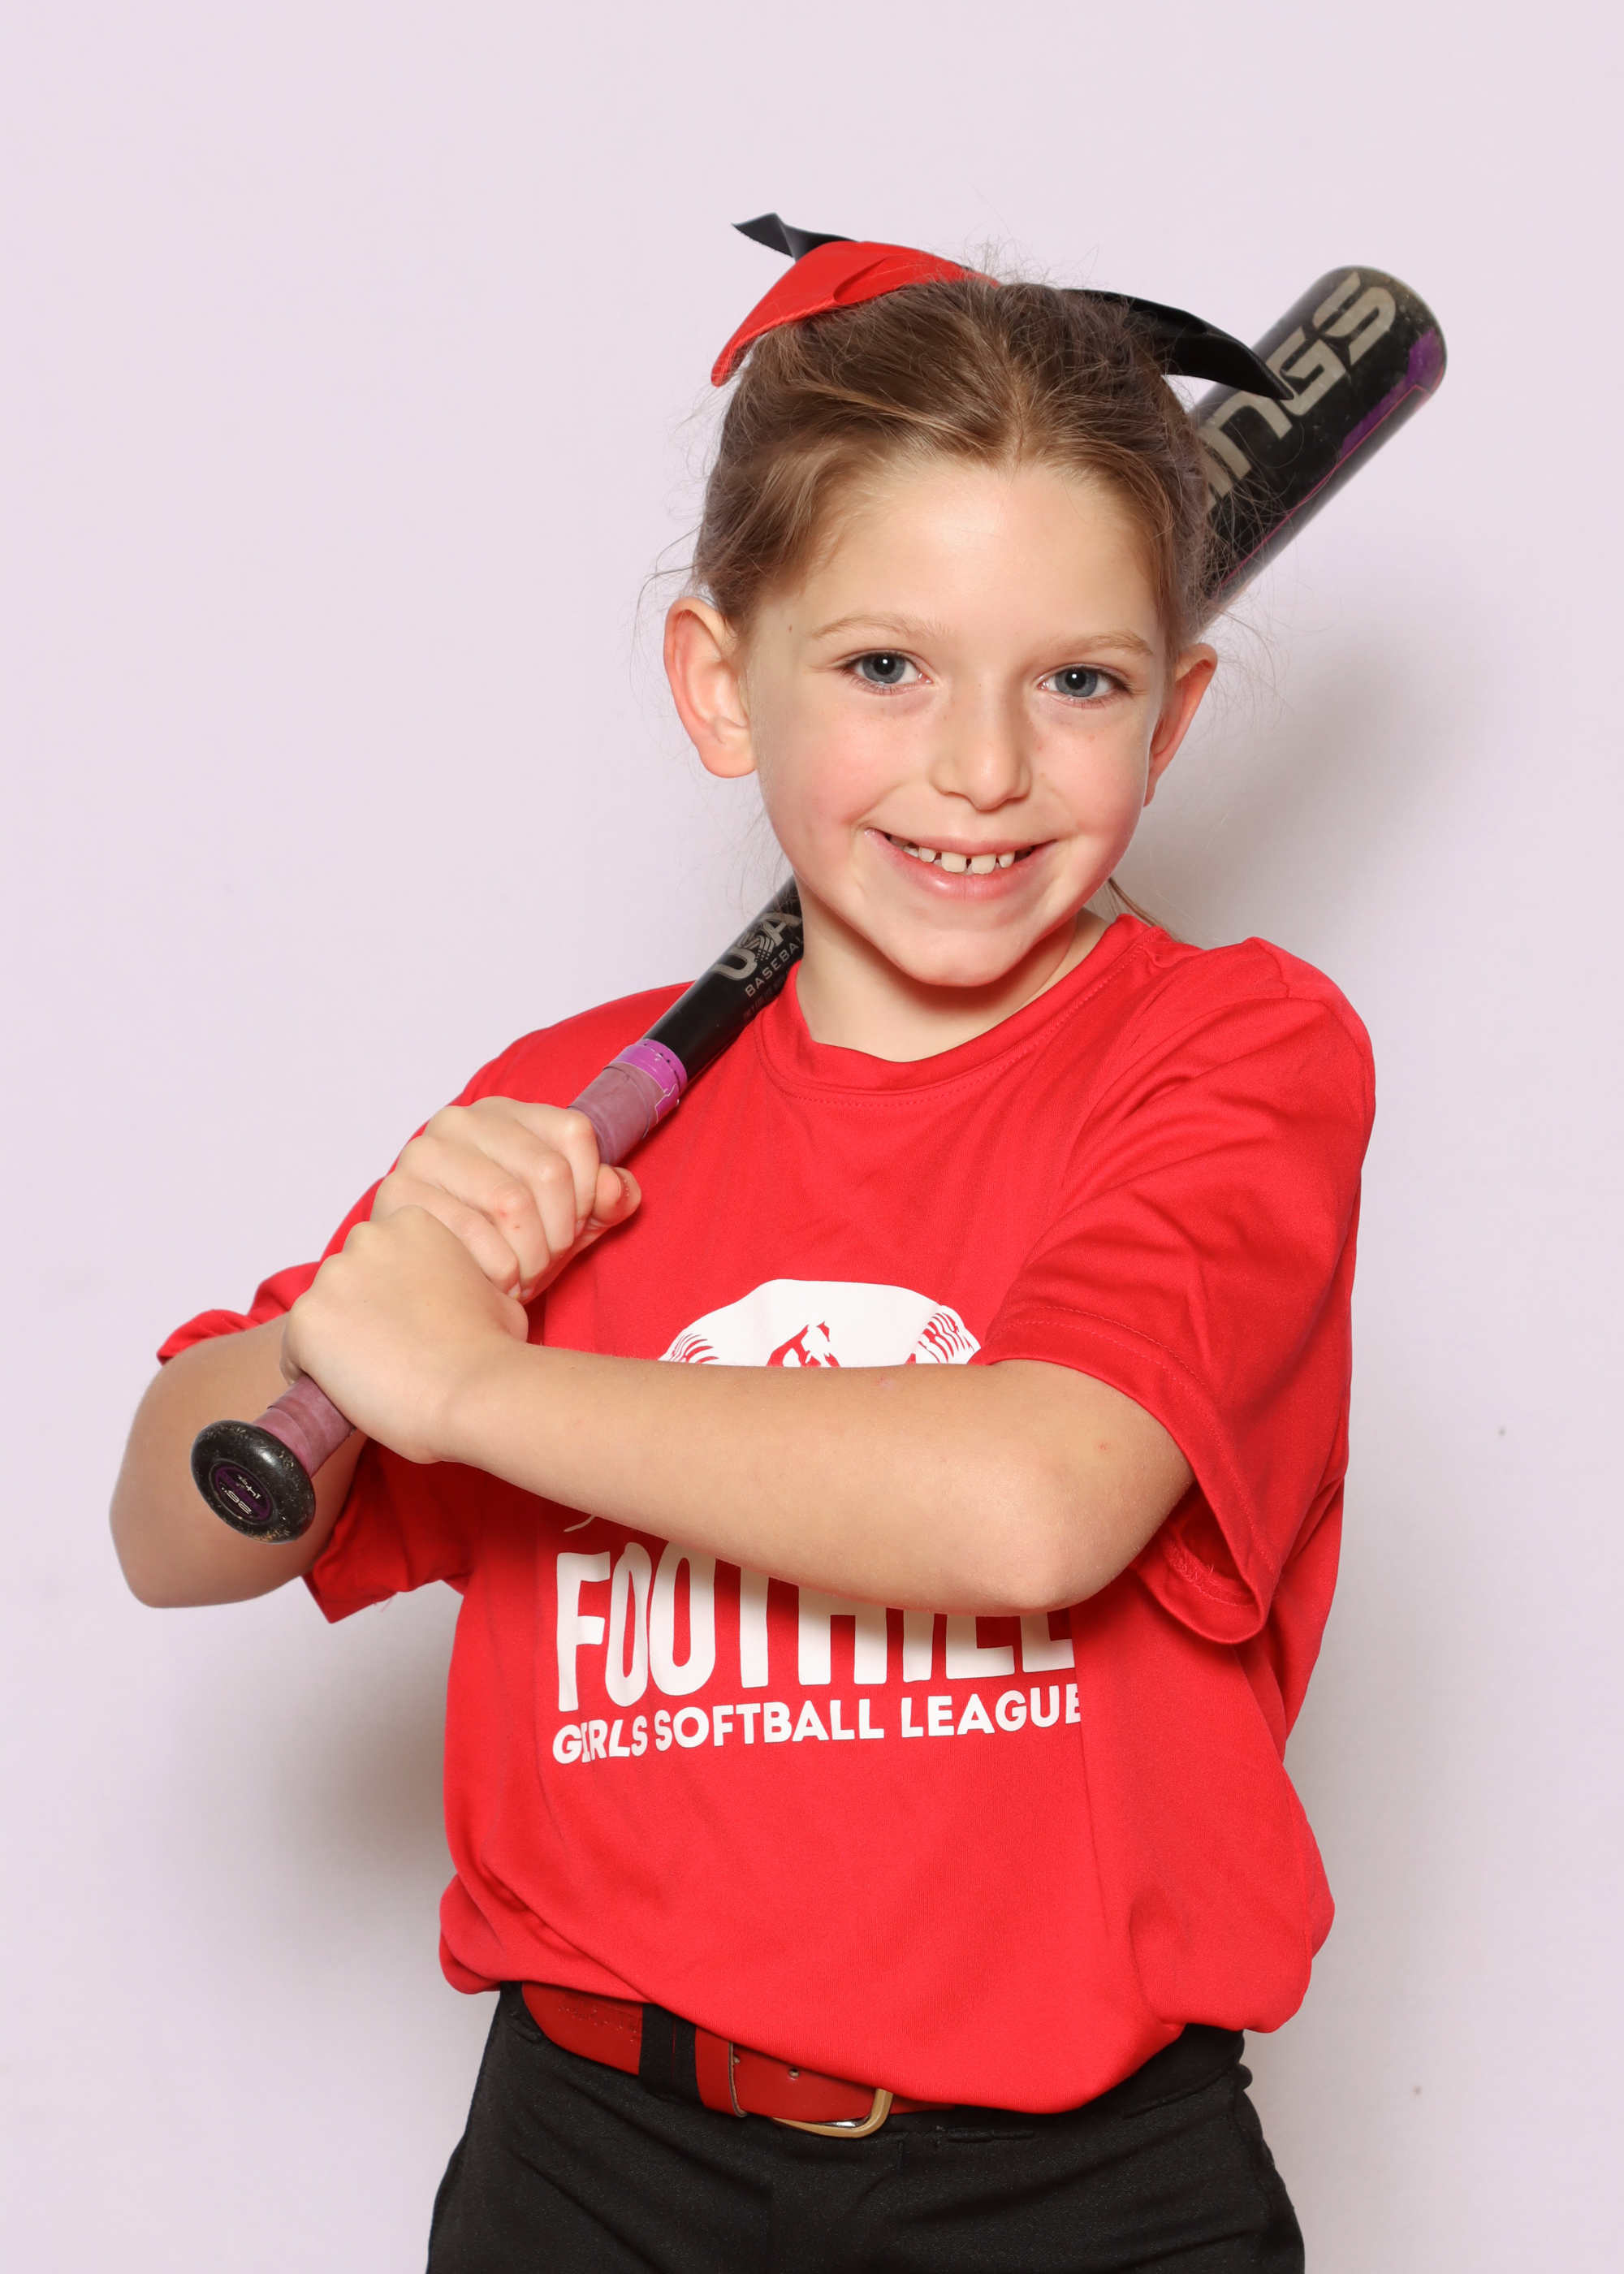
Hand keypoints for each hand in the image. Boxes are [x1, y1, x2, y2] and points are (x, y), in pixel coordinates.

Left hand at [281, 1207, 530, 1462]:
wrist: (474, 1388)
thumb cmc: (490, 1348)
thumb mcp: (490, 1290)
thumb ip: (460, 1279)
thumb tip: (455, 1299)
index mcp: (411, 1223)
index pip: (379, 1259)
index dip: (391, 1297)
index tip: (411, 1326)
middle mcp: (366, 1238)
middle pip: (346, 1282)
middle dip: (361, 1313)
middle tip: (393, 1352)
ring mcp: (332, 1278)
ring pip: (320, 1316)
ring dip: (338, 1342)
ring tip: (375, 1376)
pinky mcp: (307, 1320)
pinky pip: (295, 1354)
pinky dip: (314, 1374)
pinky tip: (349, 1390)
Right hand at [372, 1099, 639, 1301]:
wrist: (437, 1278)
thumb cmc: (507, 1241)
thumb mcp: (569, 1220)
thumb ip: (607, 1199)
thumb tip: (615, 1188)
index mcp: (508, 1112)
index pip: (575, 1133)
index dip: (589, 1190)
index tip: (576, 1225)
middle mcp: (463, 1120)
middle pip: (548, 1170)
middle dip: (560, 1231)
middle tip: (547, 1259)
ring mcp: (425, 1152)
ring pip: (511, 1201)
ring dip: (530, 1254)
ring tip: (524, 1273)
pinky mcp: (398, 1193)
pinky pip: (468, 1231)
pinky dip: (497, 1268)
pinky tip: (497, 1281)